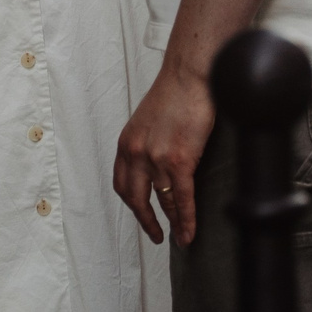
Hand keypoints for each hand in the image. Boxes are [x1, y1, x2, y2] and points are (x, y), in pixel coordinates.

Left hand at [114, 58, 213, 244]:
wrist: (189, 74)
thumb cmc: (175, 90)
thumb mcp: (149, 120)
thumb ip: (149, 143)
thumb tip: (159, 161)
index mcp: (127, 143)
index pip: (121, 183)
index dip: (132, 203)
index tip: (141, 213)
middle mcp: (136, 153)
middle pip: (135, 199)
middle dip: (146, 221)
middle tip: (156, 235)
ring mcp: (156, 159)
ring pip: (163, 202)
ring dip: (172, 224)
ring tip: (180, 237)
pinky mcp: (179, 160)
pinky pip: (181, 199)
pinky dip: (185, 219)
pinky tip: (189, 231)